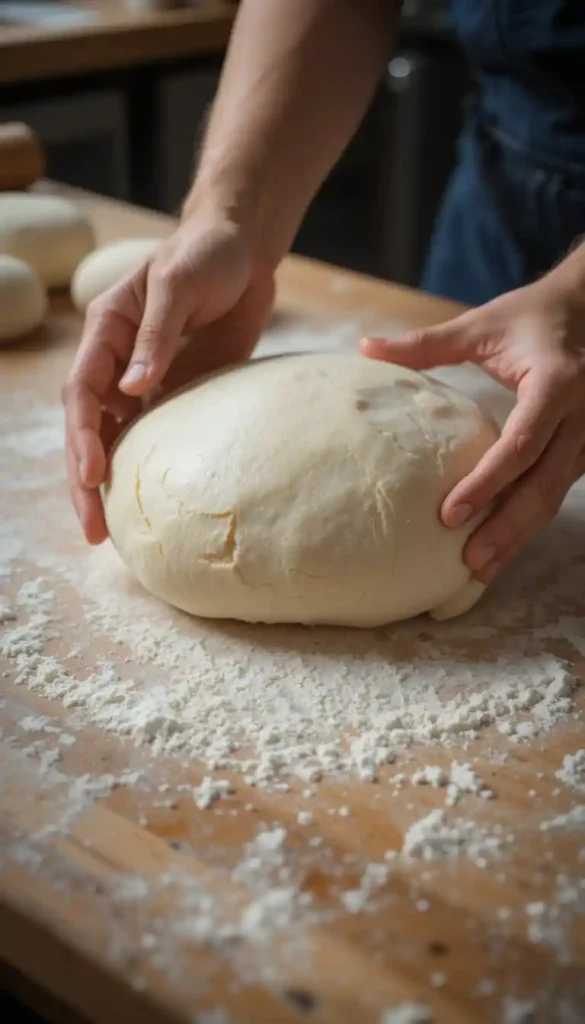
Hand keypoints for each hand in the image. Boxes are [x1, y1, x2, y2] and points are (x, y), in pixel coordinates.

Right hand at [63, 211, 274, 544]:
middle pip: (90, 428)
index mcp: (105, 332)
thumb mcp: (177, 284)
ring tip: (111, 532)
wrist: (242, 253)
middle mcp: (116, 363)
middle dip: (85, 479)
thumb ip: (156, 336)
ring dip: (111, 482)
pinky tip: (151, 504)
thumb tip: (133, 388)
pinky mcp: (175, 392)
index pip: (82, 392)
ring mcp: (145, 381)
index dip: (83, 437)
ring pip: (117, 439)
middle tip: (93, 530)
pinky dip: (148, 469)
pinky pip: (155, 435)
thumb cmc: (205, 255)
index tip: (91, 475)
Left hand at [361, 275, 584, 581]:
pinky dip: (528, 523)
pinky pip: (555, 493)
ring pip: (555, 497)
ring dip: (519, 536)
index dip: (488, 482)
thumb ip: (424, 343)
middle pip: (544, 484)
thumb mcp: (479, 325)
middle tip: (469, 562)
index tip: (450, 514)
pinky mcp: (583, 451)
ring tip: (481, 570)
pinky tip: (501, 549)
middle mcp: (582, 415)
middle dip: (507, 527)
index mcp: (556, 383)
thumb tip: (365, 348)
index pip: (522, 444)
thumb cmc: (527, 318)